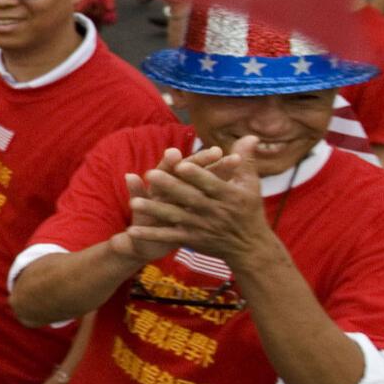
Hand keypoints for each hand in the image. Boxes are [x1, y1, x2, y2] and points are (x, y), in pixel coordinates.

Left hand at [124, 138, 272, 264]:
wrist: (249, 247)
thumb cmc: (248, 209)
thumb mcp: (250, 184)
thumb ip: (246, 160)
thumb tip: (250, 136)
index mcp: (228, 195)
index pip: (210, 183)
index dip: (196, 174)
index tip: (181, 163)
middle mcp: (214, 211)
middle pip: (189, 198)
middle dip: (170, 187)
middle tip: (150, 174)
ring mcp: (201, 226)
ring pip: (175, 216)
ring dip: (155, 210)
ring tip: (134, 202)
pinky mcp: (192, 239)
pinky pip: (169, 236)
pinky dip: (152, 234)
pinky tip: (133, 231)